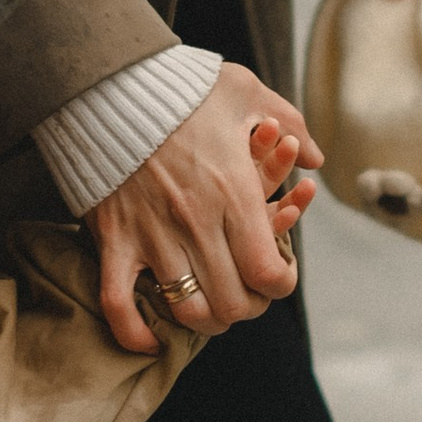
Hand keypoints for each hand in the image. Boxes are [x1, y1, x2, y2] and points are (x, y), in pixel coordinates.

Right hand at [90, 63, 320, 357]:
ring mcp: (152, 234)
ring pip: (188, 310)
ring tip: (211, 310)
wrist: (107, 83)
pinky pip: (119, 304)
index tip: (277, 275)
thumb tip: (315, 156)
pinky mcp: (113, 239)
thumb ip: (288, 120)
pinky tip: (152, 338)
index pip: (269, 272)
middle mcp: (196, 221)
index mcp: (233, 192)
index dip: (280, 285)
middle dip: (247, 308)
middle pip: (234, 301)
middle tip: (247, 296)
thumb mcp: (242, 90)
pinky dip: (135, 331)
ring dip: (206, 320)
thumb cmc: (178, 87)